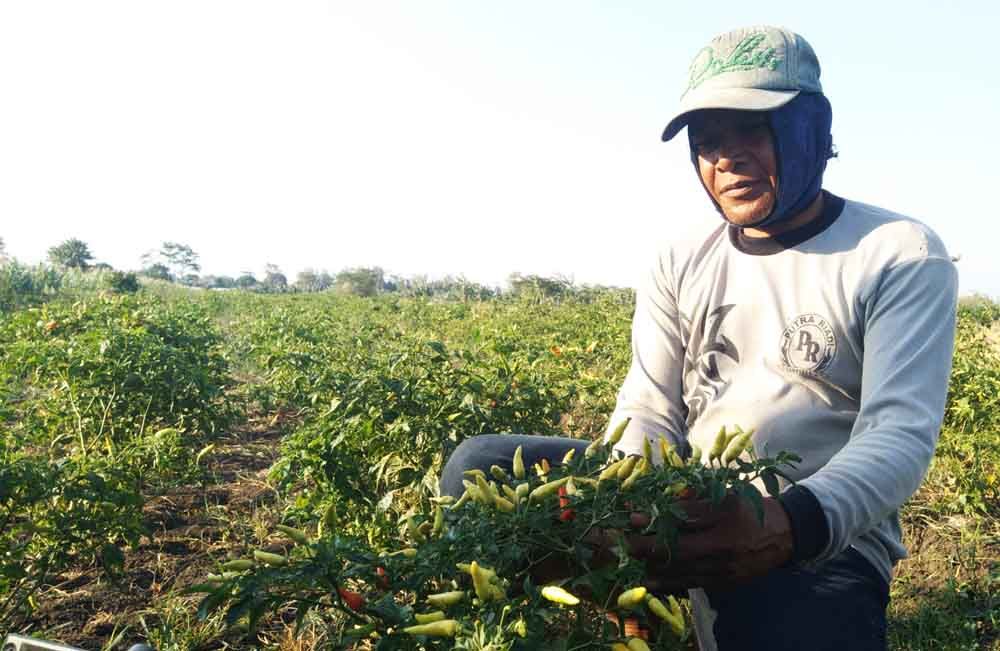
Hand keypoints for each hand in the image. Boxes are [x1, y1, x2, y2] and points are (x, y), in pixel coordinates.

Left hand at [627, 494, 793, 592]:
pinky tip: (648, 580)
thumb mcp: (725, 495)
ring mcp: (725, 568)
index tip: (631, 517)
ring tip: (627, 560)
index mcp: (726, 516)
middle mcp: (725, 545)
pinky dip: (667, 582)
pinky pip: (690, 584)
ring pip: (681, 570)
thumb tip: (665, 498)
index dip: (656, 518)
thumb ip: (695, 497)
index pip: (684, 518)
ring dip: (650, 566)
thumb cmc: (749, 508)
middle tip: (619, 541)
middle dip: (644, 546)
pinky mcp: (724, 583)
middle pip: (677, 548)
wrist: (783, 536)